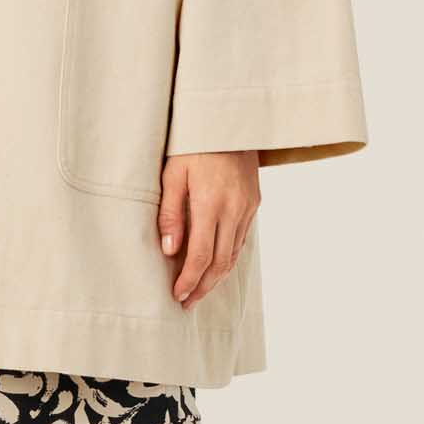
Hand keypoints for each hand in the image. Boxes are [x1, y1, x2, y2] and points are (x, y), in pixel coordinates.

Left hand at [158, 150, 259, 307]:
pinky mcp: (254, 202)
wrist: (227, 120)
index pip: (201, 255)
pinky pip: (241, 238)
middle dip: (204, 286)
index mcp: (211, 203)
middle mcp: (234, 209)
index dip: (190, 280)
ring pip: (234, 253)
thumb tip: (170, 251)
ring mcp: (247, 207)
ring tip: (200, 290)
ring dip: (217, 276)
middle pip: (221, 262)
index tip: (178, 295)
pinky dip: (228, 257)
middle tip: (188, 303)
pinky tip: (216, 265)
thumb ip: (171, 214)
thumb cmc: (192, 144)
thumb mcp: (172, 174)